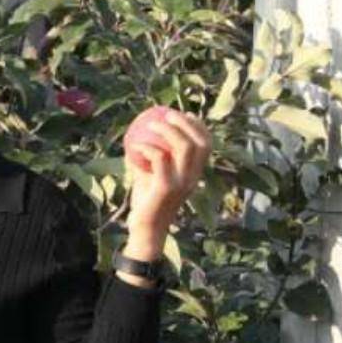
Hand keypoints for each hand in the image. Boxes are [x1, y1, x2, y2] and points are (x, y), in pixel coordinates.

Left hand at [124, 108, 210, 249]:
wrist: (145, 228)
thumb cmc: (146, 202)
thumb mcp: (149, 176)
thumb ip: (148, 160)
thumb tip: (138, 136)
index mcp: (194, 174)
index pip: (206, 145)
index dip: (199, 127)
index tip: (184, 114)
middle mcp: (193, 177)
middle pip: (200, 142)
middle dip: (187, 123)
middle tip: (168, 114)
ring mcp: (182, 182)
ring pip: (185, 147)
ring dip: (168, 131)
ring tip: (152, 123)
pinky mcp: (167, 187)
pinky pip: (159, 159)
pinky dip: (147, 147)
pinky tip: (135, 145)